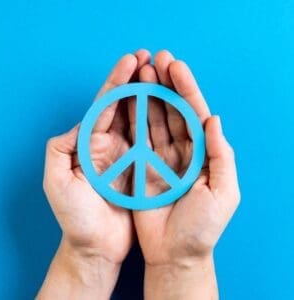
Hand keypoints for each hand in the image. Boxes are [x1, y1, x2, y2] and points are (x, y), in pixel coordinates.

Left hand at [37, 50, 150, 298]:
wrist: (96, 246)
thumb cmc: (76, 219)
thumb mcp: (57, 184)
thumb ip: (60, 150)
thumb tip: (77, 124)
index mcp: (89, 144)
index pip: (104, 106)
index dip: (117, 82)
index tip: (131, 61)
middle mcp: (109, 145)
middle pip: (124, 105)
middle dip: (137, 80)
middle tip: (152, 58)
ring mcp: (128, 155)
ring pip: (141, 117)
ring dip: (152, 94)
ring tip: (164, 73)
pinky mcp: (143, 167)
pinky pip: (154, 138)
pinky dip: (162, 120)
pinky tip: (172, 105)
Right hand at [131, 50, 240, 298]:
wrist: (174, 252)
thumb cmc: (202, 227)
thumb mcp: (223, 192)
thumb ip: (221, 155)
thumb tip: (214, 119)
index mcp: (204, 154)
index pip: (196, 114)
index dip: (187, 89)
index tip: (176, 66)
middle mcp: (183, 151)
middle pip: (174, 111)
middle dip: (167, 85)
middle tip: (156, 59)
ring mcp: (161, 156)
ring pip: (155, 119)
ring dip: (149, 95)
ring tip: (142, 71)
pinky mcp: (142, 165)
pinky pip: (138, 137)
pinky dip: (135, 117)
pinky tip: (131, 98)